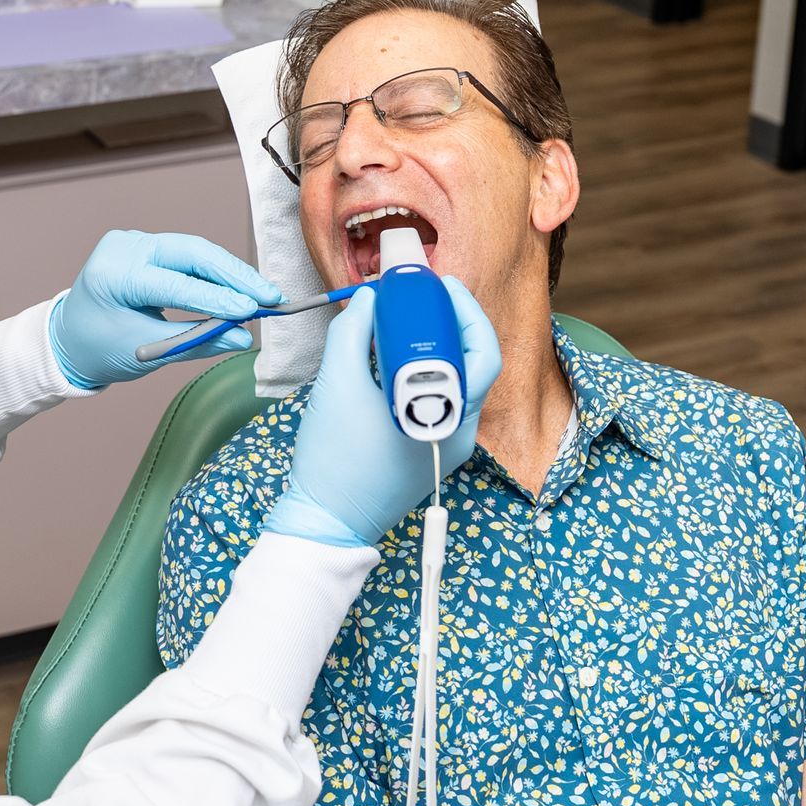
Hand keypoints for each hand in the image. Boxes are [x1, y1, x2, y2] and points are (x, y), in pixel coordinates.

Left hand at [49, 230, 283, 389]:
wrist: (70, 339)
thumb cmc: (100, 348)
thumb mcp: (146, 352)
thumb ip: (195, 341)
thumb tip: (241, 337)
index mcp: (113, 274)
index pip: (174, 283)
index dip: (216, 297)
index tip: (250, 311)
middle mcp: (124, 248)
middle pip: (192, 253)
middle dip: (234, 276)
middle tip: (269, 297)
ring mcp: (135, 241)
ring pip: (195, 251)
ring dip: (231, 273)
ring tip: (263, 293)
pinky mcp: (147, 245)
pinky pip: (189, 256)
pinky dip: (216, 273)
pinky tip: (242, 287)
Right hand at [265, 278, 501, 546]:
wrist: (325, 520)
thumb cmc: (333, 460)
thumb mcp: (337, 383)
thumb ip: (354, 331)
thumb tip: (372, 299)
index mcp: (449, 415)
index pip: (480, 351)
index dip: (464, 310)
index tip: (439, 284)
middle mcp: (460, 431)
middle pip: (475, 363)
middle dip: (454, 323)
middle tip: (427, 297)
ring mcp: (449, 445)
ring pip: (460, 381)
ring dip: (440, 346)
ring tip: (411, 321)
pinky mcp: (433, 452)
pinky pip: (442, 400)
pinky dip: (426, 372)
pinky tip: (398, 357)